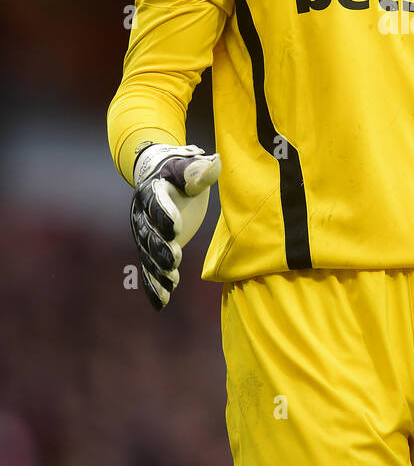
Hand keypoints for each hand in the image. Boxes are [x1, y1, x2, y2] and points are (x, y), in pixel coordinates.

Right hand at [130, 143, 220, 309]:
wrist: (161, 179)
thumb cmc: (182, 173)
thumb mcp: (191, 168)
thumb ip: (201, 171)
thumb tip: (217, 162)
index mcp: (152, 190)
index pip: (157, 202)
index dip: (164, 214)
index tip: (176, 227)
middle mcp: (143, 214)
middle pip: (149, 233)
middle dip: (160, 248)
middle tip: (174, 260)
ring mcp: (144, 234)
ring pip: (148, 255)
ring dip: (157, 271)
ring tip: (170, 284)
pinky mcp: (150, 250)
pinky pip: (149, 270)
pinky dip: (154, 286)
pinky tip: (162, 303)